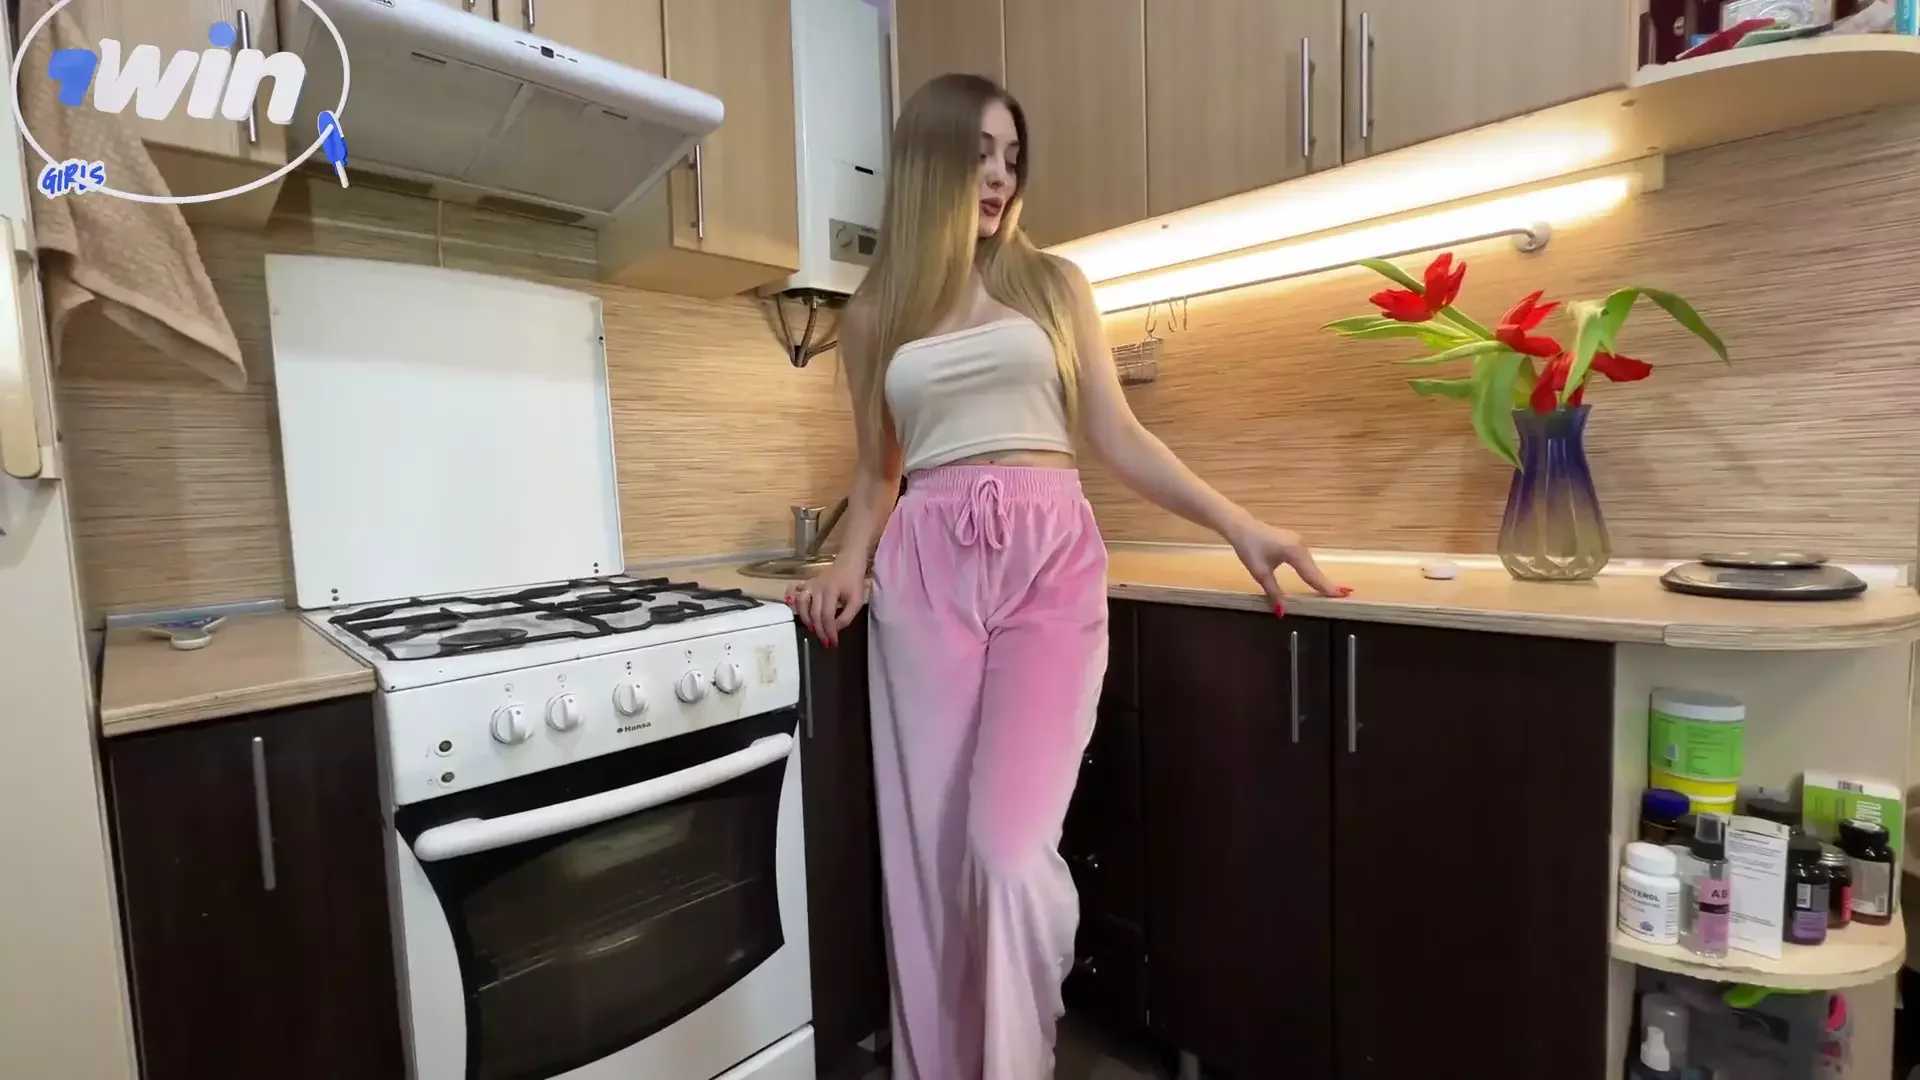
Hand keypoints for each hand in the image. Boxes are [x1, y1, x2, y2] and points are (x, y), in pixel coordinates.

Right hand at [785, 561, 866, 646]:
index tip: (833, 642)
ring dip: (807, 621)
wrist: (848, 563)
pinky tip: (803, 616)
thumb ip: (847, 617)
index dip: (829, 631)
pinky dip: (798, 608)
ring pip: (802, 605)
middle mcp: (817, 588)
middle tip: (825, 642)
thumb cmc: (853, 582)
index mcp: (831, 590)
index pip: (827, 616)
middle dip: (820, 630)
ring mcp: (810, 585)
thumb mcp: (856, 600)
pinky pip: (798, 597)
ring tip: (813, 631)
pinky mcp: (807, 584)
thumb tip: (835, 629)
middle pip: (814, 614)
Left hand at [1226, 519, 1351, 615]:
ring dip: (1318, 578)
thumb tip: (1282, 612)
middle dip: (1325, 584)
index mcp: (1294, 553)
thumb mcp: (1260, 573)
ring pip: (1310, 564)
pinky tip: (1314, 579)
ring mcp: (1298, 542)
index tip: (1341, 596)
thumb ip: (1273, 592)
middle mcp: (1300, 546)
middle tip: (1341, 597)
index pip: (1312, 575)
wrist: (1242, 527)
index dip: (1325, 587)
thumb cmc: (1249, 548)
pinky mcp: (1295, 542)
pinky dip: (1310, 570)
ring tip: (1330, 592)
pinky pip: (1306, 559)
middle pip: (1314, 570)